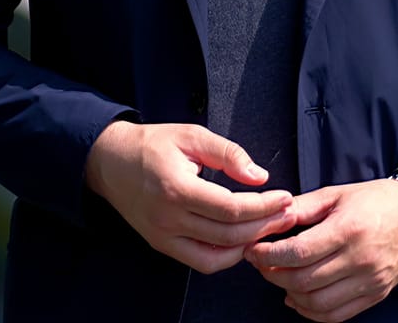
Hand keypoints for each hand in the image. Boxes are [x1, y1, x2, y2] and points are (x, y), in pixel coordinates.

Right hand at [84, 120, 295, 273]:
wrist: (110, 162)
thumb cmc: (152, 144)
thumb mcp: (191, 135)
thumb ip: (228, 154)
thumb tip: (260, 177)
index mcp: (176, 187)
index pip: (231, 208)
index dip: (263, 206)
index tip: (285, 198)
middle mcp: (168, 218)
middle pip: (229, 234)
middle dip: (264, 226)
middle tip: (287, 214)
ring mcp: (163, 236)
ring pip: (217, 254)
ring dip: (249, 244)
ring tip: (270, 227)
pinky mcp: (162, 245)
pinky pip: (201, 262)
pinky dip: (226, 256)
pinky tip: (242, 240)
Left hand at [244, 178, 397, 321]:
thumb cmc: (373, 200)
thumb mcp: (336, 194)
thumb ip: (301, 207)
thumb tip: (268, 217)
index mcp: (348, 229)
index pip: (298, 252)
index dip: (269, 255)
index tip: (254, 250)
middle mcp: (360, 259)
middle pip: (304, 280)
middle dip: (273, 274)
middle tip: (261, 264)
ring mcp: (370, 281)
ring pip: (318, 303)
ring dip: (290, 294)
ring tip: (279, 278)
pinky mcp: (375, 295)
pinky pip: (337, 315)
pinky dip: (312, 312)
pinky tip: (298, 299)